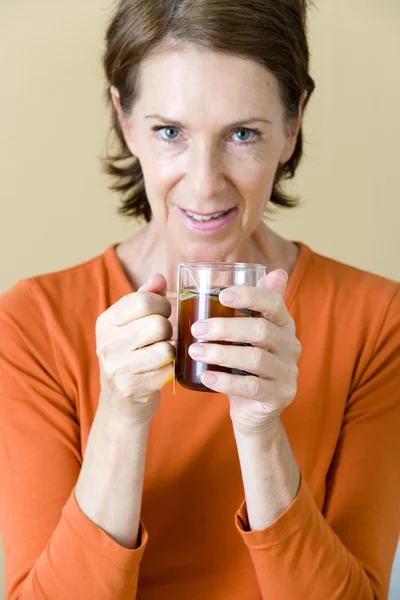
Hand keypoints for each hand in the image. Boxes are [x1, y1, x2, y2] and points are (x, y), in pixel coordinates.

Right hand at [96, 274, 174, 425]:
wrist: (120, 406)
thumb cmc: (130, 358)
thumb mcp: (130, 325)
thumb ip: (144, 298)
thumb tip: (159, 277)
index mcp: (105, 322)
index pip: (143, 300)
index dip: (162, 304)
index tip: (163, 313)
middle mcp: (107, 343)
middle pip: (159, 324)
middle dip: (167, 331)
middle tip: (161, 339)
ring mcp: (117, 367)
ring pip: (166, 348)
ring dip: (170, 352)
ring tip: (160, 355)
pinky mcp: (132, 388)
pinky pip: (168, 370)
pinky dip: (170, 370)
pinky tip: (159, 372)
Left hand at [188, 270, 300, 434]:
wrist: (255, 410)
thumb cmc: (246, 364)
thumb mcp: (248, 334)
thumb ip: (251, 305)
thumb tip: (268, 269)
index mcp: (284, 324)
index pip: (275, 302)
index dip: (250, 295)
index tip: (222, 293)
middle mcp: (290, 346)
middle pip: (261, 330)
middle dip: (225, 327)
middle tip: (196, 328)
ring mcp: (287, 372)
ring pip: (255, 358)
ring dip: (220, 353)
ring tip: (193, 351)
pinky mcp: (279, 395)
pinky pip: (251, 387)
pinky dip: (226, 381)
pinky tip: (206, 376)